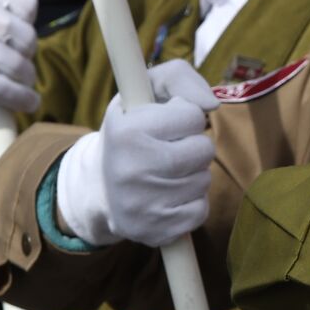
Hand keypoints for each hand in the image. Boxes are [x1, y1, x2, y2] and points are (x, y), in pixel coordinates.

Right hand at [0, 0, 62, 111]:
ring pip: (14, 62)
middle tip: (20, 56)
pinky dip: (17, 97)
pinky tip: (27, 101)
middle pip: (24, 35)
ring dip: (26, 76)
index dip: (29, 18)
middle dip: (28, 50)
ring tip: (24, 79)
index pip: (27, 3)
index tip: (17, 24)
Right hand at [56, 60, 218, 247]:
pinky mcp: (155, 232)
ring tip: (165, 172)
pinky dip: (191, 202)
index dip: (185, 117)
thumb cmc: (133, 130)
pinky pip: (200, 211)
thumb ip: (180, 77)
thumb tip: (211, 104)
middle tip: (169, 148)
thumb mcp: (144, 91)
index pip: (192, 115)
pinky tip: (169, 195)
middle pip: (203, 150)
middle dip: (193, 146)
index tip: (166, 123)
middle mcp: (132, 169)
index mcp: (127, 131)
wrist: (99, 188)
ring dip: (192, 174)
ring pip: (203, 180)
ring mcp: (143, 205)